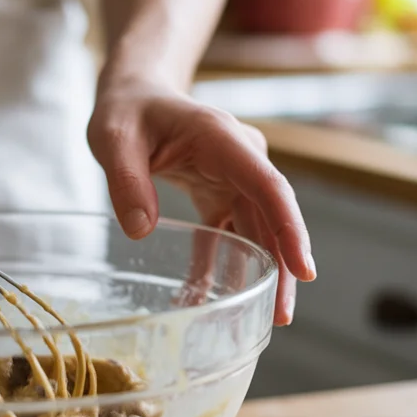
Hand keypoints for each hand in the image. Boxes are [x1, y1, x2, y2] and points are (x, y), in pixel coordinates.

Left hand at [88, 73, 315, 324]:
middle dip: (281, 267)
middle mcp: (239, 160)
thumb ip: (126, 181)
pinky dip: (221, 266)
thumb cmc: (127, 111)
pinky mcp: (219, 194)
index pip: (267, 186)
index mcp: (222, 140)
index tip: (303, 269)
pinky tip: (208, 298)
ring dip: (258, 273)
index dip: (288, 229)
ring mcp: (233, 178)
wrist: (133, 95)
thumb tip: (140, 231)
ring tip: (258, 321)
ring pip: (257, 230)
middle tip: (282, 316)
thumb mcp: (113, 139)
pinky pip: (228, 234)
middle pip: (271, 217)